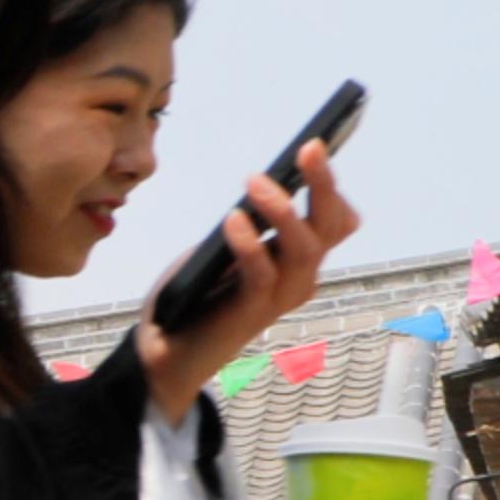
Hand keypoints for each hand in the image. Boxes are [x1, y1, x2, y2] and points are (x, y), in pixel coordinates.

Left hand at [136, 140, 357, 421]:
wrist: (164, 352)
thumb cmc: (194, 294)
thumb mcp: (221, 248)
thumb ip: (245, 223)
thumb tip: (259, 186)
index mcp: (297, 260)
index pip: (336, 220)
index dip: (329, 186)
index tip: (315, 146)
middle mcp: (300, 278)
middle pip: (331, 228)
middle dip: (323, 186)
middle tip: (308, 149)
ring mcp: (279, 298)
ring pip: (304, 249)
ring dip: (283, 211)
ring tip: (256, 181)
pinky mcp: (251, 313)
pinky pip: (260, 275)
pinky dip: (250, 244)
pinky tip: (233, 219)